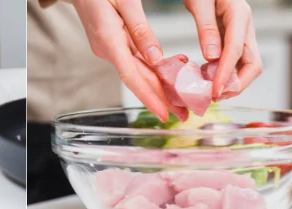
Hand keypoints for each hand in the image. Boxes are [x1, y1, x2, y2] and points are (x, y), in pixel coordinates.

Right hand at [72, 0, 187, 121]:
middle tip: (184, 115)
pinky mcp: (111, 43)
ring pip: (136, 72)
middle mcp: (107, 49)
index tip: (165, 115)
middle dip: (161, 99)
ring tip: (180, 101)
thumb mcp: (124, 0)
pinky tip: (166, 76)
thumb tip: (156, 57)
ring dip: (157, 88)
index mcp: (109, 40)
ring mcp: (108, 47)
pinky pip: (133, 60)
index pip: (132, 77)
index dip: (150, 98)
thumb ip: (140, 29)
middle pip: (137, 80)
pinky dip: (150, 71)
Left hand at [183, 0, 261, 98]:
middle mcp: (246, 26)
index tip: (214, 92)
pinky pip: (236, 62)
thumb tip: (212, 57)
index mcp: (239, 14)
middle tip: (214, 97)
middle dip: (236, 85)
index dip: (225, 75)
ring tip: (210, 92)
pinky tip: (208, 79)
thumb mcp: (199, 2)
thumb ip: (206, 28)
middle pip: (252, 64)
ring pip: (246, 66)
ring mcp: (243, 33)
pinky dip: (225, 75)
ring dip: (231, 83)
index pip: (236, 51)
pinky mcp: (235, 39)